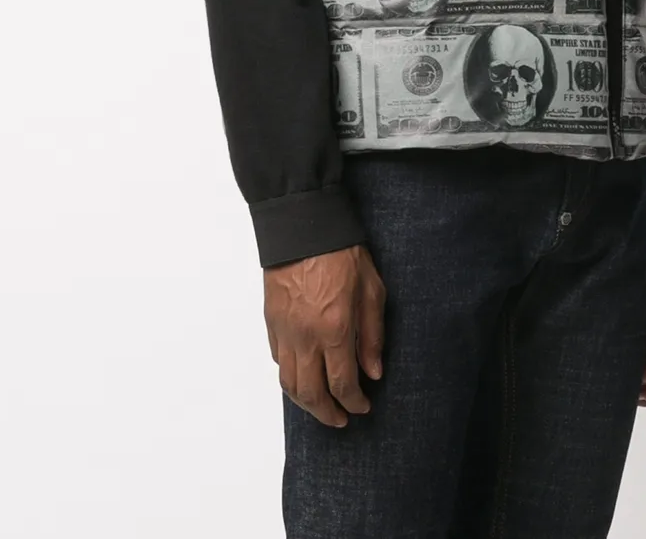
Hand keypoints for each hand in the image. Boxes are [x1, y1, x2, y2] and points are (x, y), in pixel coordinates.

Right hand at [264, 244, 385, 427]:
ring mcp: (285, 331)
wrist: (305, 226)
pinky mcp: (271, 322)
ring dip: (305, 403)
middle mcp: (306, 337)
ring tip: (321, 407)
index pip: (342, 384)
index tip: (362, 408)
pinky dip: (290, 377)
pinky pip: (277, 361)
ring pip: (289, 383)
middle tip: (341, 419)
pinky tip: (303, 376)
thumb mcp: (372, 290)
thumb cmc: (343, 252)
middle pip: (311, 394)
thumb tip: (373, 372)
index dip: (353, 403)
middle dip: (327, 413)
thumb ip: (373, 335)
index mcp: (335, 329)